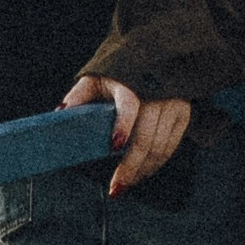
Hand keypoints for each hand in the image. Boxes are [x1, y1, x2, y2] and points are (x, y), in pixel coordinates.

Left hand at [62, 71, 192, 193]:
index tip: (114, 146)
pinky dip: (157, 164)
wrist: (157, 57)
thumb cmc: (119, 73)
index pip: (129, 106)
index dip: (123, 126)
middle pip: (145, 138)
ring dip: (142, 170)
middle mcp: (156, 93)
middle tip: (116, 188)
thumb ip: (80, 95)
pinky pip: (171, 146)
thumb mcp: (97, 78)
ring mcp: (173, 104)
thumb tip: (60, 113)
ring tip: (125, 184)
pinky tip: (143, 172)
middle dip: (130, 166)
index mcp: (131, 82)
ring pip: (160, 147)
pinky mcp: (184, 113)